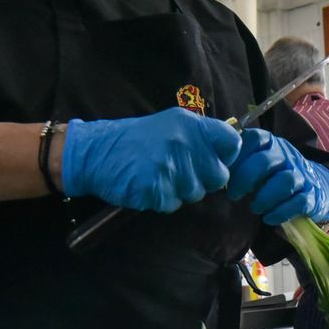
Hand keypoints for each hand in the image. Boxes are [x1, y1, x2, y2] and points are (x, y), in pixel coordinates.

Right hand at [60, 109, 240, 211]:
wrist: (96, 152)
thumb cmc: (137, 140)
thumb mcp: (171, 125)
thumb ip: (200, 136)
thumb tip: (230, 152)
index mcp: (191, 125)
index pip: (232, 141)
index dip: (227, 155)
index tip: (213, 159)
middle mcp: (184, 143)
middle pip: (219, 176)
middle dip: (203, 179)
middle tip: (179, 172)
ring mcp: (170, 167)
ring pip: (196, 193)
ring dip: (180, 191)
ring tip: (159, 175)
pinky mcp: (156, 189)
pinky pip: (173, 204)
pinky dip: (162, 200)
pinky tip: (148, 185)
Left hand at [227, 129, 328, 225]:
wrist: (316, 187)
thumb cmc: (276, 176)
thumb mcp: (259, 163)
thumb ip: (240, 162)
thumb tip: (212, 170)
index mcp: (271, 145)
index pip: (255, 138)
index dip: (238, 155)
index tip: (225, 172)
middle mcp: (287, 156)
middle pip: (267, 160)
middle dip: (246, 179)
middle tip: (233, 194)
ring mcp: (301, 175)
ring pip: (285, 180)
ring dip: (265, 197)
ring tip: (254, 208)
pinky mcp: (311, 195)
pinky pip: (299, 201)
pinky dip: (281, 212)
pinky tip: (269, 218)